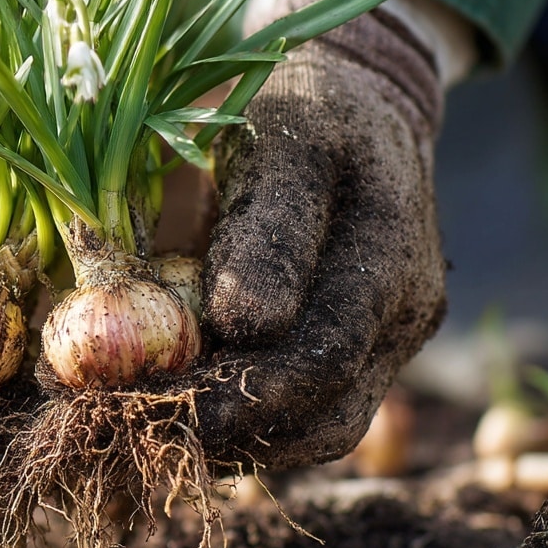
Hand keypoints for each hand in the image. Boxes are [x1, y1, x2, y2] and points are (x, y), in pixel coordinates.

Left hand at [192, 0, 446, 468]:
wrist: (362, 106)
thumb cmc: (296, 108)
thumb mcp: (270, 133)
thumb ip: (262, 223)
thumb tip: (239, 327)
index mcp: (379, 229)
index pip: (311, 334)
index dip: (229, 380)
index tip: (151, 390)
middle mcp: (404, 290)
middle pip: (323, 395)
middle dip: (227, 420)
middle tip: (144, 425)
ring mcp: (399, 328)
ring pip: (329, 425)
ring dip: (244, 442)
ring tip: (168, 434)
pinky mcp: (381, 350)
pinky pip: (327, 418)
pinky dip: (263, 435)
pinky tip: (205, 424)